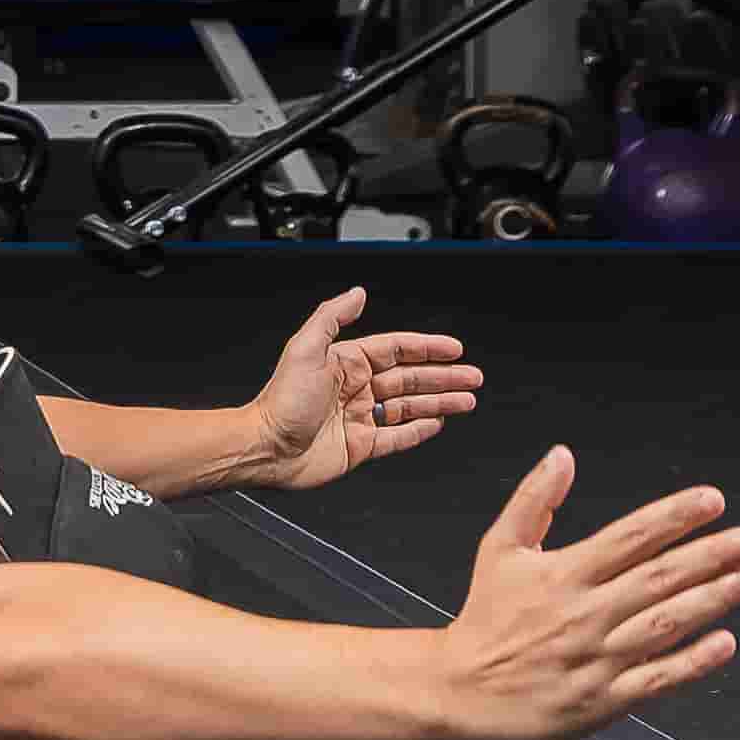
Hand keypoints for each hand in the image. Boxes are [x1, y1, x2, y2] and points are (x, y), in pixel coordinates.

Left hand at [240, 288, 482, 491]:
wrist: (266, 447)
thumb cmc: (281, 401)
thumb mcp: (305, 349)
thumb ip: (332, 317)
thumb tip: (357, 292)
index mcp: (346, 363)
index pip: (396, 350)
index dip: (426, 348)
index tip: (453, 348)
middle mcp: (355, 388)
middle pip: (410, 378)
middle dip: (443, 376)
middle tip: (472, 376)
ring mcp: (359, 417)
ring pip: (409, 406)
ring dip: (439, 402)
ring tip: (467, 400)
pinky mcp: (360, 446)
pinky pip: (397, 437)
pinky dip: (418, 430)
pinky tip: (437, 423)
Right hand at [440, 448, 739, 739]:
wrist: (458, 690)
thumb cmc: (485, 617)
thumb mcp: (499, 549)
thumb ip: (534, 500)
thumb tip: (562, 455)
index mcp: (561, 574)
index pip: (629, 537)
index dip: (675, 517)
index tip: (713, 501)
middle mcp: (583, 614)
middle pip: (660, 578)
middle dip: (712, 555)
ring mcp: (596, 659)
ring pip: (667, 624)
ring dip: (714, 599)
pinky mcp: (603, 700)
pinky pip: (658, 678)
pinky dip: (694, 661)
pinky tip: (726, 641)